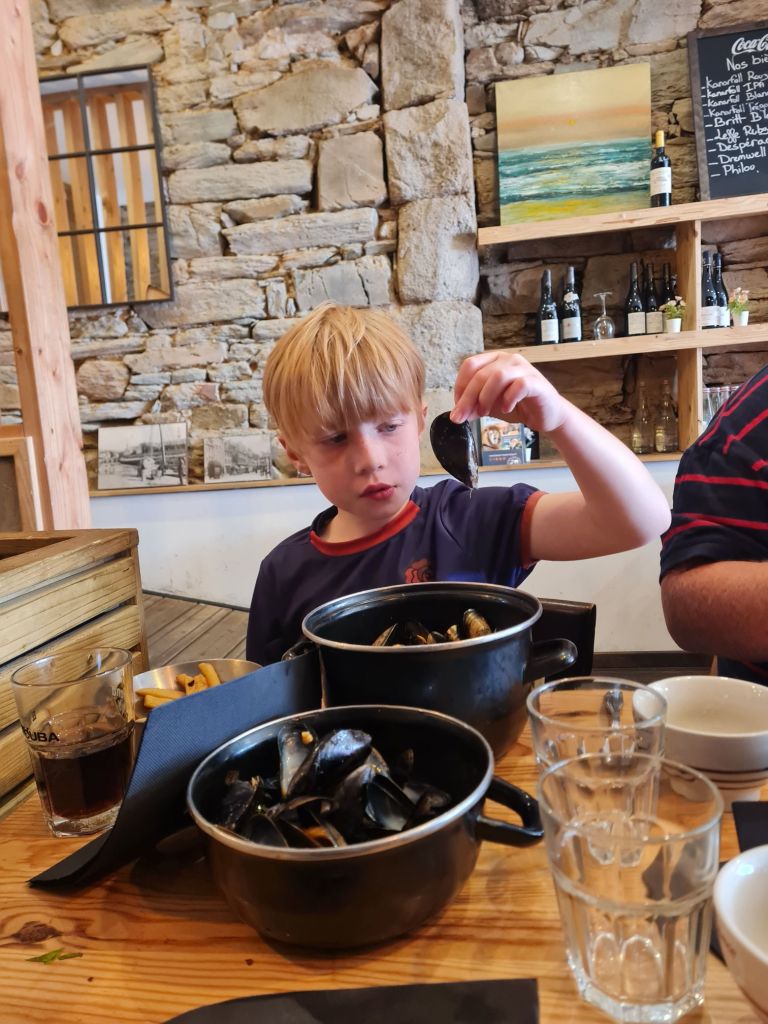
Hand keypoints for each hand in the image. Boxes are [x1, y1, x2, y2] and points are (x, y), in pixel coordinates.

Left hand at [451, 351, 569, 432]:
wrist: (547, 415)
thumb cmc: (518, 406)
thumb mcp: (490, 406)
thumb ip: (474, 406)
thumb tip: (458, 414)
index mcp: (495, 360)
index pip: (470, 365)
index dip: (460, 386)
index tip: (457, 407)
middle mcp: (509, 359)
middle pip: (480, 373)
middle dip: (468, 398)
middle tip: (462, 417)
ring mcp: (524, 368)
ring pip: (497, 376)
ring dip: (486, 398)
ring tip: (484, 413)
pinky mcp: (536, 382)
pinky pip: (518, 386)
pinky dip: (508, 399)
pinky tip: (506, 409)